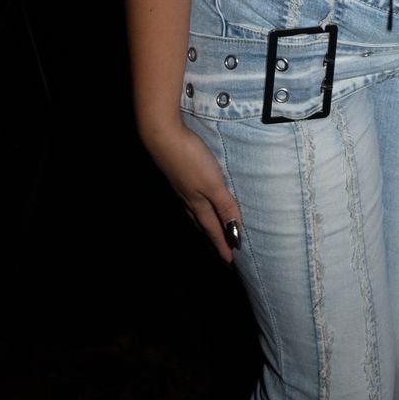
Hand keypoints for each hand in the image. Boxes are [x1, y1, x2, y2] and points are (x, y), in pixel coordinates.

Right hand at [142, 121, 242, 263]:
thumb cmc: (191, 160)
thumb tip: (235, 233)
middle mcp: (188, 200)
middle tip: (220, 252)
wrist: (163, 137)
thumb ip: (224, 206)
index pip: (213, 229)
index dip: (222, 244)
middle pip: (202, 224)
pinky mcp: (177, 176)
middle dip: (212, 238)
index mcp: (199, 204)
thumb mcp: (213, 183)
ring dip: (203, 225)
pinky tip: (195, 203)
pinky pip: (189, 202)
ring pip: (194, 213)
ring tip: (208, 232)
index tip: (230, 262)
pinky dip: (196, 210)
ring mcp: (181, 188)